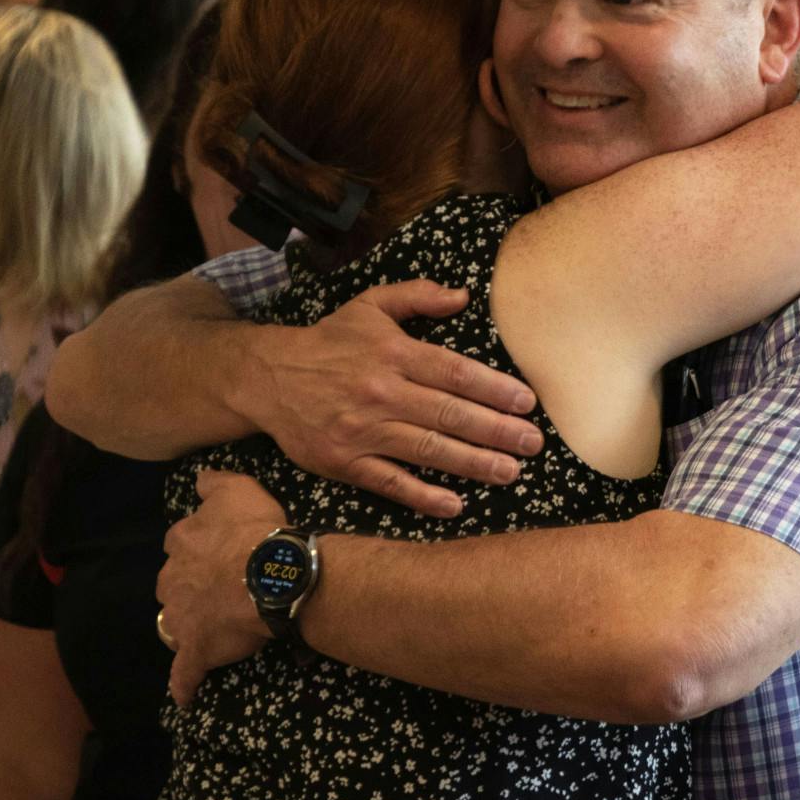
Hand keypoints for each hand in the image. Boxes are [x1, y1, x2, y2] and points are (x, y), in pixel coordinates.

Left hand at [159, 471, 284, 705]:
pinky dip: (184, 684)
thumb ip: (214, 482)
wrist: (267, 575)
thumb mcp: (238, 488)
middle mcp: (173, 579)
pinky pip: (185, 673)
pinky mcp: (196, 651)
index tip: (217, 549)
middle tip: (218, 588)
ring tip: (208, 628)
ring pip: (174, 624)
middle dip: (188, 586)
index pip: (180, 542)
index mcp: (183, 542)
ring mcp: (182, 618)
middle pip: (173, 583)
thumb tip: (198, 479)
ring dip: (185, 626)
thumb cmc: (256, 530)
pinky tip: (185, 694)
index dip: (198, 546)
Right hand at [240, 280, 542, 515]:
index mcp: (393, 353)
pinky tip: (455, 504)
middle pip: (449, 414)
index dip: (494, 389)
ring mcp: (363, 429)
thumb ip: (417, 297)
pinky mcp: (345, 461)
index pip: (455, 373)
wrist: (267, 377)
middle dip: (496, 431)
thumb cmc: (328, 341)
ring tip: (509, 472)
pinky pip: (389, 481)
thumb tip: (463, 295)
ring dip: (472, 463)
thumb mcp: (370, 305)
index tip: (527, 403)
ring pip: (427, 449)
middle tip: (532, 443)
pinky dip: (422, 495)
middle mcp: (381, 392)